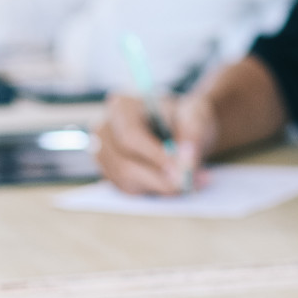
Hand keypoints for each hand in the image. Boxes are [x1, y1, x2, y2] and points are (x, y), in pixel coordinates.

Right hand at [93, 92, 217, 194]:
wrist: (179, 126)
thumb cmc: (183, 118)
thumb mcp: (194, 119)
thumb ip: (192, 138)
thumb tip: (186, 164)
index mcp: (122, 107)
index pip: (131, 136)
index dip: (154, 157)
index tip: (179, 171)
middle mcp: (105, 131)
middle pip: (124, 164)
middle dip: (158, 178)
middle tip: (189, 183)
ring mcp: (103, 154)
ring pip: (126, 181)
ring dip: (160, 186)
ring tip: (192, 181)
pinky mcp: (110, 173)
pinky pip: (129, 190)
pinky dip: (154, 190)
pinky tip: (176, 183)